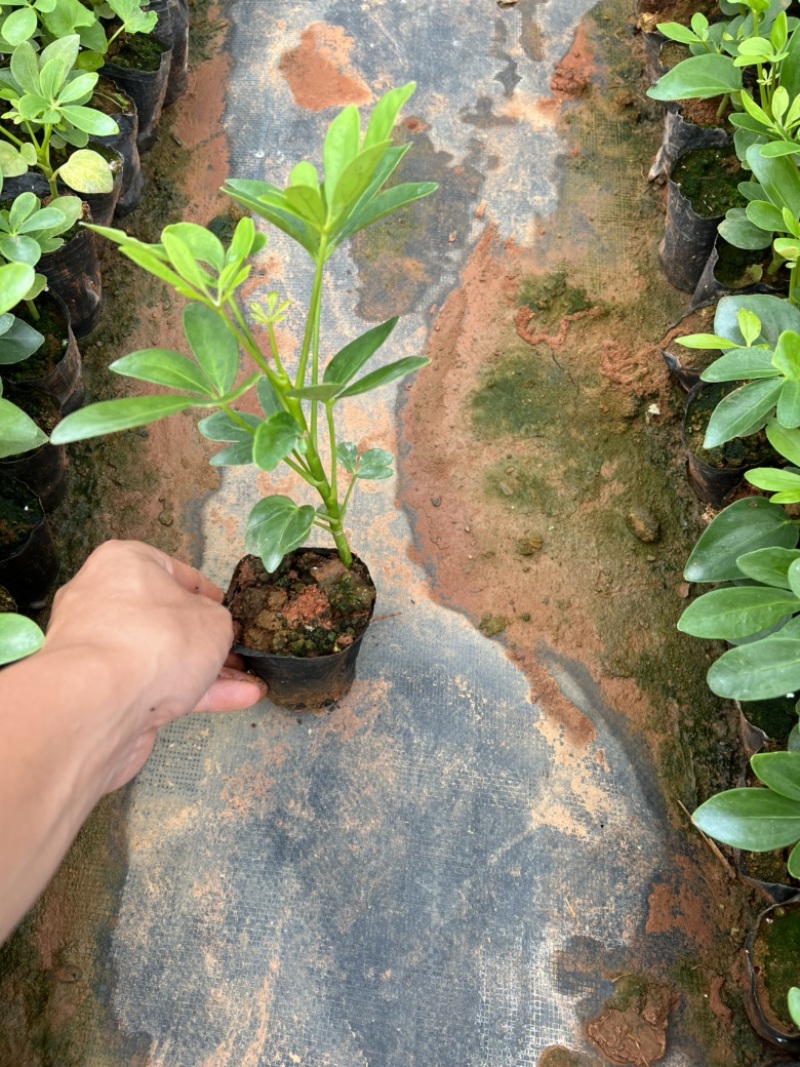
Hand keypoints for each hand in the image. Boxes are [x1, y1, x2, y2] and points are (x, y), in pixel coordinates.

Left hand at [44, 540, 266, 791]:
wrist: (101, 704)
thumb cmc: (159, 639)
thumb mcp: (213, 620)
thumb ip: (219, 623)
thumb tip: (212, 633)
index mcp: (123, 564)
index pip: (176, 573)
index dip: (209, 595)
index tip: (229, 614)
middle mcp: (104, 601)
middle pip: (167, 620)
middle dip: (208, 642)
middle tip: (237, 654)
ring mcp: (100, 650)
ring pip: (164, 657)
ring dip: (208, 671)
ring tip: (250, 684)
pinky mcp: (103, 690)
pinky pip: (155, 685)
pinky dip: (193, 693)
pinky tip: (237, 700)